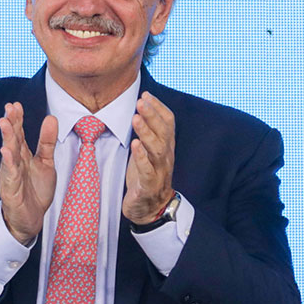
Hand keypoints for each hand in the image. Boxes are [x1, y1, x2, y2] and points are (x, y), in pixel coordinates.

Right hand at [0, 102, 58, 246]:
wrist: (30, 220)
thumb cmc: (35, 191)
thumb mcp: (46, 163)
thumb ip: (47, 142)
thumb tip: (51, 117)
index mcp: (22, 156)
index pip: (19, 134)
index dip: (17, 119)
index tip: (16, 104)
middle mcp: (14, 163)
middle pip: (12, 140)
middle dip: (10, 124)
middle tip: (9, 108)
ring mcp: (10, 176)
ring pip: (8, 154)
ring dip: (6, 138)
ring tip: (4, 123)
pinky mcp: (11, 190)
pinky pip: (10, 175)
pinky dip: (8, 163)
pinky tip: (6, 151)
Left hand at [123, 92, 176, 221]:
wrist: (151, 209)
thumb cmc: (147, 177)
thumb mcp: (148, 152)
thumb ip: (147, 133)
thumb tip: (140, 109)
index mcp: (166, 147)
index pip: (168, 123)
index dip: (159, 108)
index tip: (146, 94)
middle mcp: (165, 157)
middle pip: (163, 133)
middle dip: (152, 115)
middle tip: (141, 101)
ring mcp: (159, 172)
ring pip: (157, 149)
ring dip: (146, 132)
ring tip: (136, 118)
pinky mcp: (148, 186)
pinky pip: (147, 171)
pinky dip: (142, 157)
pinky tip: (135, 145)